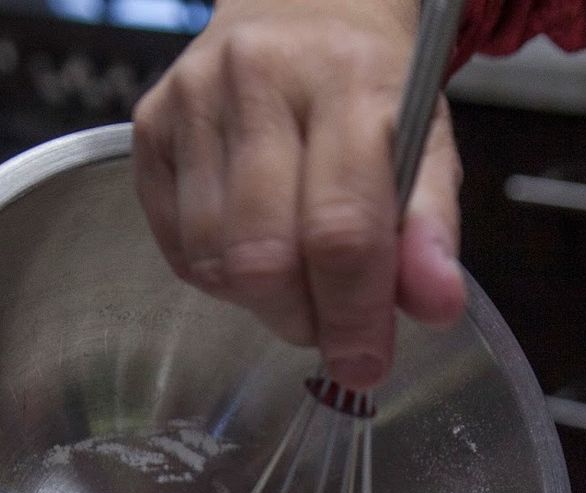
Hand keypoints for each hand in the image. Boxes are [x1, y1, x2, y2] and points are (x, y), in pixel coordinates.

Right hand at [132, 0, 464, 388]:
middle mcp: (258, 79)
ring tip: (296, 278)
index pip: (341, 230)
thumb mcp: (426, 149)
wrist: (302, 7)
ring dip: (261, 302)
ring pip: (215, 262)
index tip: (365, 364)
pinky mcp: (149, 124)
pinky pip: (180, 248)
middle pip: (265, 257)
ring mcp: (193, 99)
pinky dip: (221, 276)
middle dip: (302, 318)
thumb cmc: (370, 95)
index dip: (353, 315)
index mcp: (347, 82)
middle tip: (329, 320)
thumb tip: (437, 307)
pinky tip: (252, 247)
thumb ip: (433, 231)